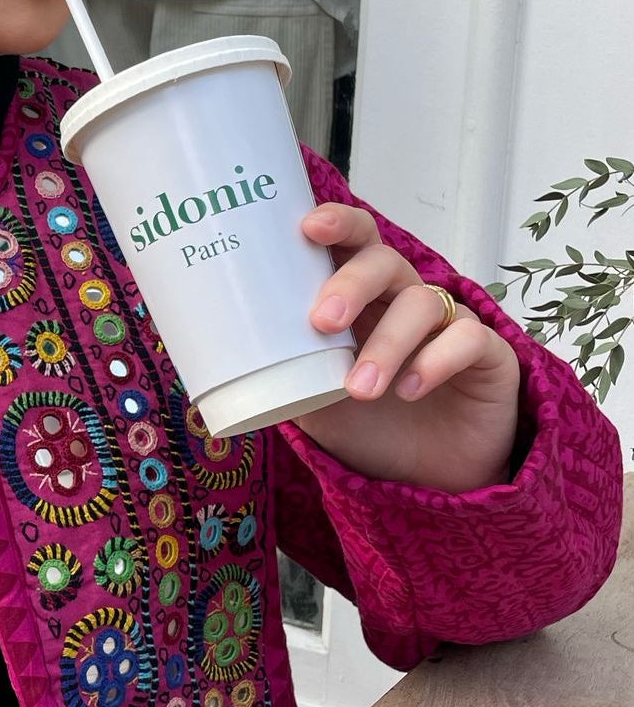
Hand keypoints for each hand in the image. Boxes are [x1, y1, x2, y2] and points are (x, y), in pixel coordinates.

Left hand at [295, 202, 521, 492]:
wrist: (427, 483)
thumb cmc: (368, 429)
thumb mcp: (313, 403)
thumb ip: (282, 374)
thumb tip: (219, 358)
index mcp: (361, 300)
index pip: (353, 243)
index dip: (337, 224)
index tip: (308, 227)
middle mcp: (403, 300)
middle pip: (384, 262)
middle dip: (351, 284)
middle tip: (323, 321)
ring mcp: (448, 324)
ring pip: (422, 302)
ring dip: (386, 343)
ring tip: (360, 388)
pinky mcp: (488, 355)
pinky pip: (469, 337)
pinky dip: (436, 359)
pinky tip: (410, 387)